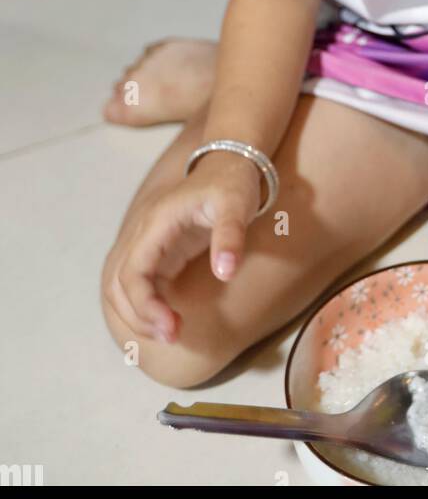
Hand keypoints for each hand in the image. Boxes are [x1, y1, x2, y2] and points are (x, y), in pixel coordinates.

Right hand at [103, 154, 261, 344]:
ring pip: (122, 286)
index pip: (133, 272)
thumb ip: (230, 236)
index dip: (145, 305)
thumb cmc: (233, 182)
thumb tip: (226, 272)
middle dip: (138, 316)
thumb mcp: (237, 205)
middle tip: (171, 336)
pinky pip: (140, 284)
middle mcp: (145, 234)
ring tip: (170, 333)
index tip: (171, 327)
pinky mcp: (161, 252)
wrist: (231, 162)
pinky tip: (168, 321)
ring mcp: (150, 243)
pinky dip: (146, 306)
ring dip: (138, 314)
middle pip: (119, 284)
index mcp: (157, 223)